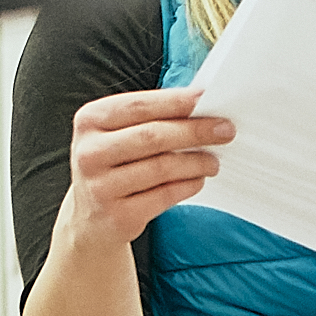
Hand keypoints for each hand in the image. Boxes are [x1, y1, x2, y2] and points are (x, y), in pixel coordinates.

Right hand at [58, 87, 231, 247]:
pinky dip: (187, 185)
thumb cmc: (114, 163)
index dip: (176, 102)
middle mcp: (90, 153)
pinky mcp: (118, 216)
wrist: (90, 216)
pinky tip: (198, 179)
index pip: (139, 106)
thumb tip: (200, 104)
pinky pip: (164, 196)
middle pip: (152, 136)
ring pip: (162, 168)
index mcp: (89, 121)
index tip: (208, 98)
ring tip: (213, 160)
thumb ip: (150, 117)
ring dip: (196, 161)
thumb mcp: (117, 133)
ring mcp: (101, 187)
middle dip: (195, 131)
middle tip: (225, 130)